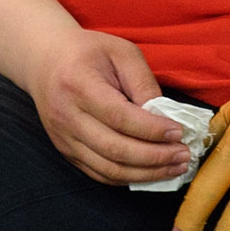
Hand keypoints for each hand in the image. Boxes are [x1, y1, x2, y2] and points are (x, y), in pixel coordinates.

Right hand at [25, 28, 187, 185]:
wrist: (45, 61)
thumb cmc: (89, 52)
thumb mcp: (122, 53)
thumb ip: (144, 83)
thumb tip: (166, 116)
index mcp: (79, 86)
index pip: (120, 117)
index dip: (152, 129)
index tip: (180, 132)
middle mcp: (67, 117)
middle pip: (115, 149)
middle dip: (155, 157)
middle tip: (184, 155)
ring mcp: (64, 139)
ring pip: (108, 168)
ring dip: (146, 173)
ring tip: (175, 168)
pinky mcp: (66, 152)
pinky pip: (99, 173)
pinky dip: (128, 178)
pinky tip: (152, 172)